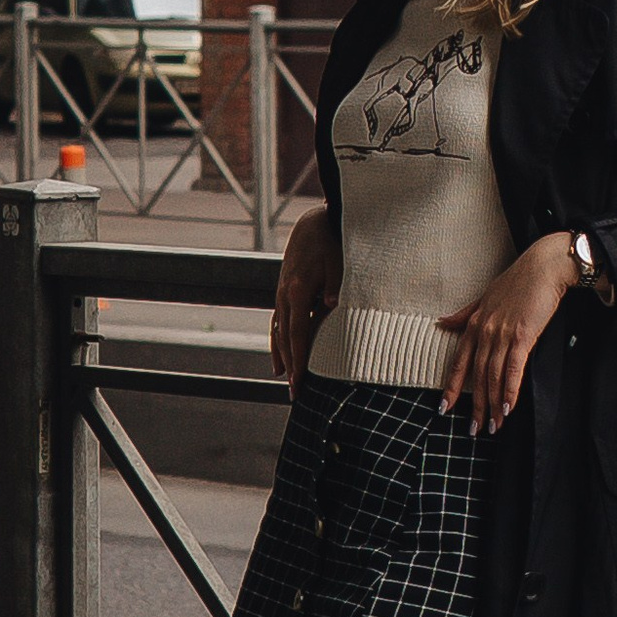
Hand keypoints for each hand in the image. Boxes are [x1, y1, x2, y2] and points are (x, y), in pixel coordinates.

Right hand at [271, 210, 341, 393]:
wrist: (314, 222)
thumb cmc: (332, 242)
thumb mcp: (338, 262)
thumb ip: (335, 286)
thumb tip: (332, 306)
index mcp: (298, 290)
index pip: (298, 333)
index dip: (299, 359)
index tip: (300, 381)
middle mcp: (285, 294)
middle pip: (286, 338)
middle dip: (291, 366)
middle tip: (296, 394)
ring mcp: (282, 293)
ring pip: (279, 331)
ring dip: (282, 356)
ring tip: (286, 379)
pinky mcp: (284, 290)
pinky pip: (277, 321)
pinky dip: (277, 340)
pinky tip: (279, 357)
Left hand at [438, 232, 579, 433]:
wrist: (543, 267)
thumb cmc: (517, 281)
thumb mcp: (485, 296)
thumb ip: (464, 314)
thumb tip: (441, 322)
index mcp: (474, 323)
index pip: (458, 362)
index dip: (452, 387)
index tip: (444, 408)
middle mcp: (484, 331)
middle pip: (477, 376)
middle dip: (476, 406)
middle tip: (475, 430)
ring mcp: (502, 333)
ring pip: (493, 376)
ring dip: (494, 404)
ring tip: (495, 426)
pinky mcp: (522, 335)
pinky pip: (513, 368)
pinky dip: (510, 389)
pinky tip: (509, 407)